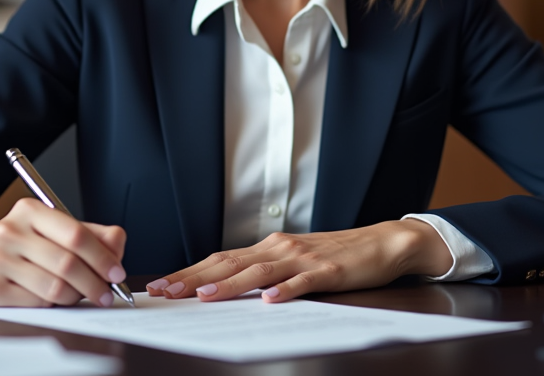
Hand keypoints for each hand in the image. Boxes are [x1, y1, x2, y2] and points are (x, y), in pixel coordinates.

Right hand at [0, 198, 126, 307]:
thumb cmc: (23, 243)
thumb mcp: (54, 228)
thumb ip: (91, 234)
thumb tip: (117, 247)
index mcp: (30, 210)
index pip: (76, 234)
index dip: (102, 257)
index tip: (117, 273)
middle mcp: (10, 231)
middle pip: (67, 263)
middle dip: (95, 283)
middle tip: (107, 294)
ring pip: (54, 288)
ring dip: (76, 296)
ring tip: (80, 295)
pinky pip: (37, 303)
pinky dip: (53, 305)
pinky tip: (53, 299)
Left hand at [145, 219, 450, 302]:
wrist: (382, 243)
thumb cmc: (335, 255)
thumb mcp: (293, 261)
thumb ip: (262, 272)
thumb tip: (223, 287)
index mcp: (268, 247)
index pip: (220, 259)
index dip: (189, 272)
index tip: (161, 286)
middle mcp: (280, 248)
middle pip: (230, 263)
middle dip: (194, 278)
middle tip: (166, 291)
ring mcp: (303, 258)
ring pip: (259, 272)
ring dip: (230, 284)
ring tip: (205, 296)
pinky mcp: (327, 270)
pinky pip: (303, 282)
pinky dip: (285, 291)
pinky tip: (270, 301)